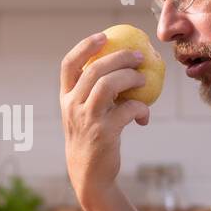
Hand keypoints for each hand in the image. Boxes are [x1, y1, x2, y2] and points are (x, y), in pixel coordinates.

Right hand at [59, 33, 151, 205]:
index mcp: (66, 98)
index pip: (68, 65)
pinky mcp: (104, 132)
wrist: (89, 174)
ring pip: (108, 85)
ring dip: (130, 78)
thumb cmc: (91, 139)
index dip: (84, 47)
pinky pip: (127, 110)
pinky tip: (144, 117)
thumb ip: (93, 94)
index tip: (103, 36)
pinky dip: (141, 109)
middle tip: (139, 56)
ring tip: (144, 81)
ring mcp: (87, 119)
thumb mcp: (84, 114)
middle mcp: (72, 106)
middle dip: (119, 58)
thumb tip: (122, 68)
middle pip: (94, 70)